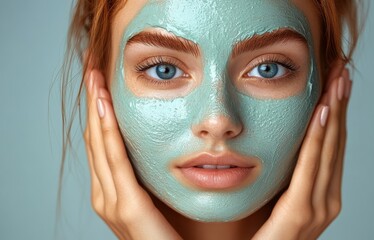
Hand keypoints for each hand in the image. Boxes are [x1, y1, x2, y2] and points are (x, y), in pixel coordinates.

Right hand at [84, 69, 181, 239]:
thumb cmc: (173, 235)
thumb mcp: (158, 196)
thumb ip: (150, 175)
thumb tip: (162, 146)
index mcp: (113, 191)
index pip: (101, 142)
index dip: (98, 110)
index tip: (101, 80)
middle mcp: (106, 195)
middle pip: (94, 138)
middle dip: (93, 102)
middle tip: (93, 67)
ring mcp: (112, 202)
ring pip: (99, 145)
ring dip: (96, 109)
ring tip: (95, 77)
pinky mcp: (127, 208)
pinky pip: (115, 162)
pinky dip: (107, 133)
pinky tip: (104, 108)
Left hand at [253, 63, 351, 239]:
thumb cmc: (260, 235)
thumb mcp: (275, 197)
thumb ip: (284, 176)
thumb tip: (280, 145)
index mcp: (321, 196)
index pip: (331, 148)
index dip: (336, 114)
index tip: (335, 84)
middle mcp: (325, 200)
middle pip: (335, 143)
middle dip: (340, 105)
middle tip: (342, 71)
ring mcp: (317, 209)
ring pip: (328, 150)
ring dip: (334, 112)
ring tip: (337, 81)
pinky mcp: (299, 213)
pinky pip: (310, 167)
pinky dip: (318, 139)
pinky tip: (323, 112)